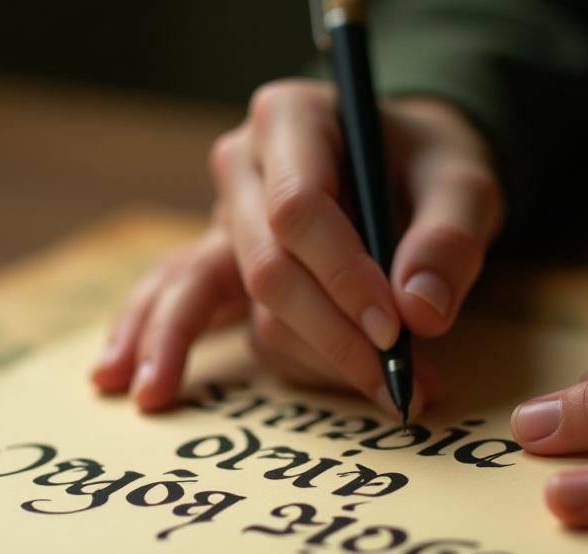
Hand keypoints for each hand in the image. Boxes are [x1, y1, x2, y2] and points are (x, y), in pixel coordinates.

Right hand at [92, 79, 503, 414]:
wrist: (402, 164)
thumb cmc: (428, 166)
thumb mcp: (465, 182)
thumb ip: (450, 238)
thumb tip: (420, 313)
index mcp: (291, 120)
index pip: (298, 207)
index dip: (343, 275)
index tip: (394, 331)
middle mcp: (241, 166)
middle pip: (263, 265)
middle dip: (322, 334)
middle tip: (389, 388)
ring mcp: (222, 218)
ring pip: (224, 299)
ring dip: (230, 354)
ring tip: (170, 399)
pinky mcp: (219, 263)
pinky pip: (188, 304)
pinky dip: (159, 341)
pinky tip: (122, 377)